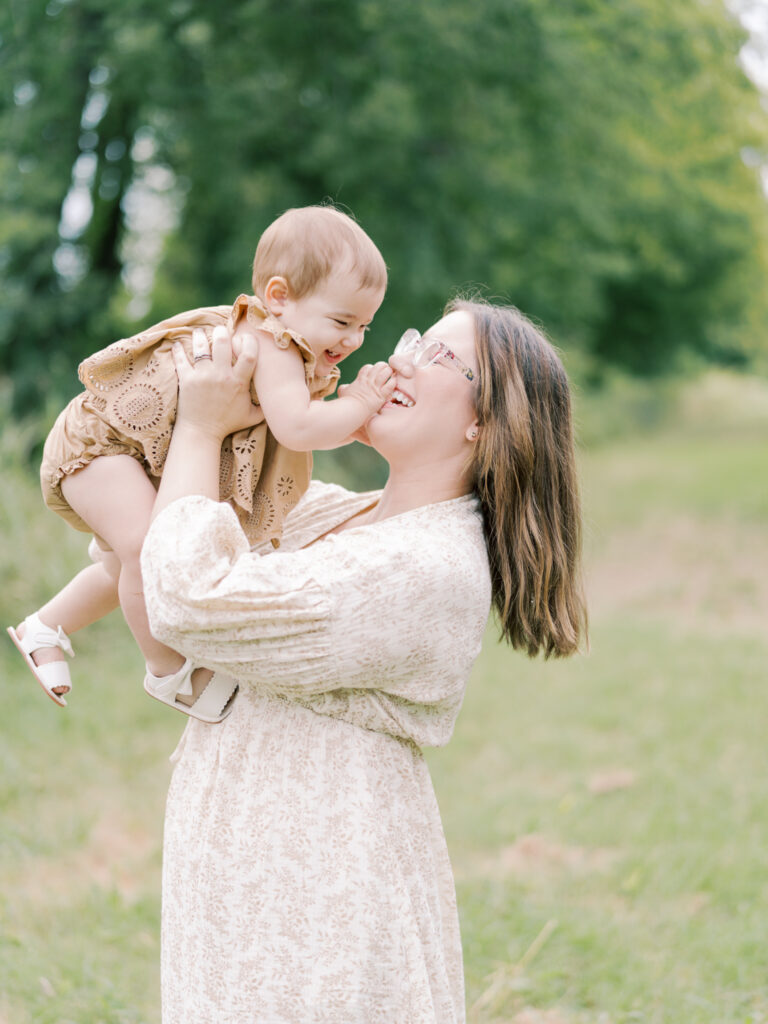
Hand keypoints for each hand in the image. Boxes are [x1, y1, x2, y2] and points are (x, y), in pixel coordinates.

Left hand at [172, 327, 264, 441]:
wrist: (202, 433)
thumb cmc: (228, 425)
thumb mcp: (252, 417)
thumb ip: (265, 406)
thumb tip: (277, 397)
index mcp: (238, 382)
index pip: (249, 354)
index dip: (249, 341)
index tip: (245, 337)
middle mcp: (221, 376)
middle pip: (222, 343)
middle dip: (222, 332)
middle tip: (221, 330)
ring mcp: (202, 376)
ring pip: (201, 347)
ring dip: (200, 337)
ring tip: (200, 334)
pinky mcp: (186, 379)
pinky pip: (181, 359)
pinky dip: (178, 350)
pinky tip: (178, 345)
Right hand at [338, 361, 395, 417]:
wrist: (352, 411)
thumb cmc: (346, 403)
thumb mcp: (343, 391)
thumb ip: (344, 388)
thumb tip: (344, 388)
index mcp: (360, 379)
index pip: (368, 367)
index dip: (372, 368)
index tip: (374, 372)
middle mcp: (368, 381)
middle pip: (378, 367)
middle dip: (383, 366)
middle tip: (386, 370)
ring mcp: (375, 388)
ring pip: (386, 373)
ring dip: (389, 372)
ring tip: (391, 374)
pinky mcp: (381, 396)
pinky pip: (390, 385)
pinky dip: (393, 382)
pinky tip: (393, 382)